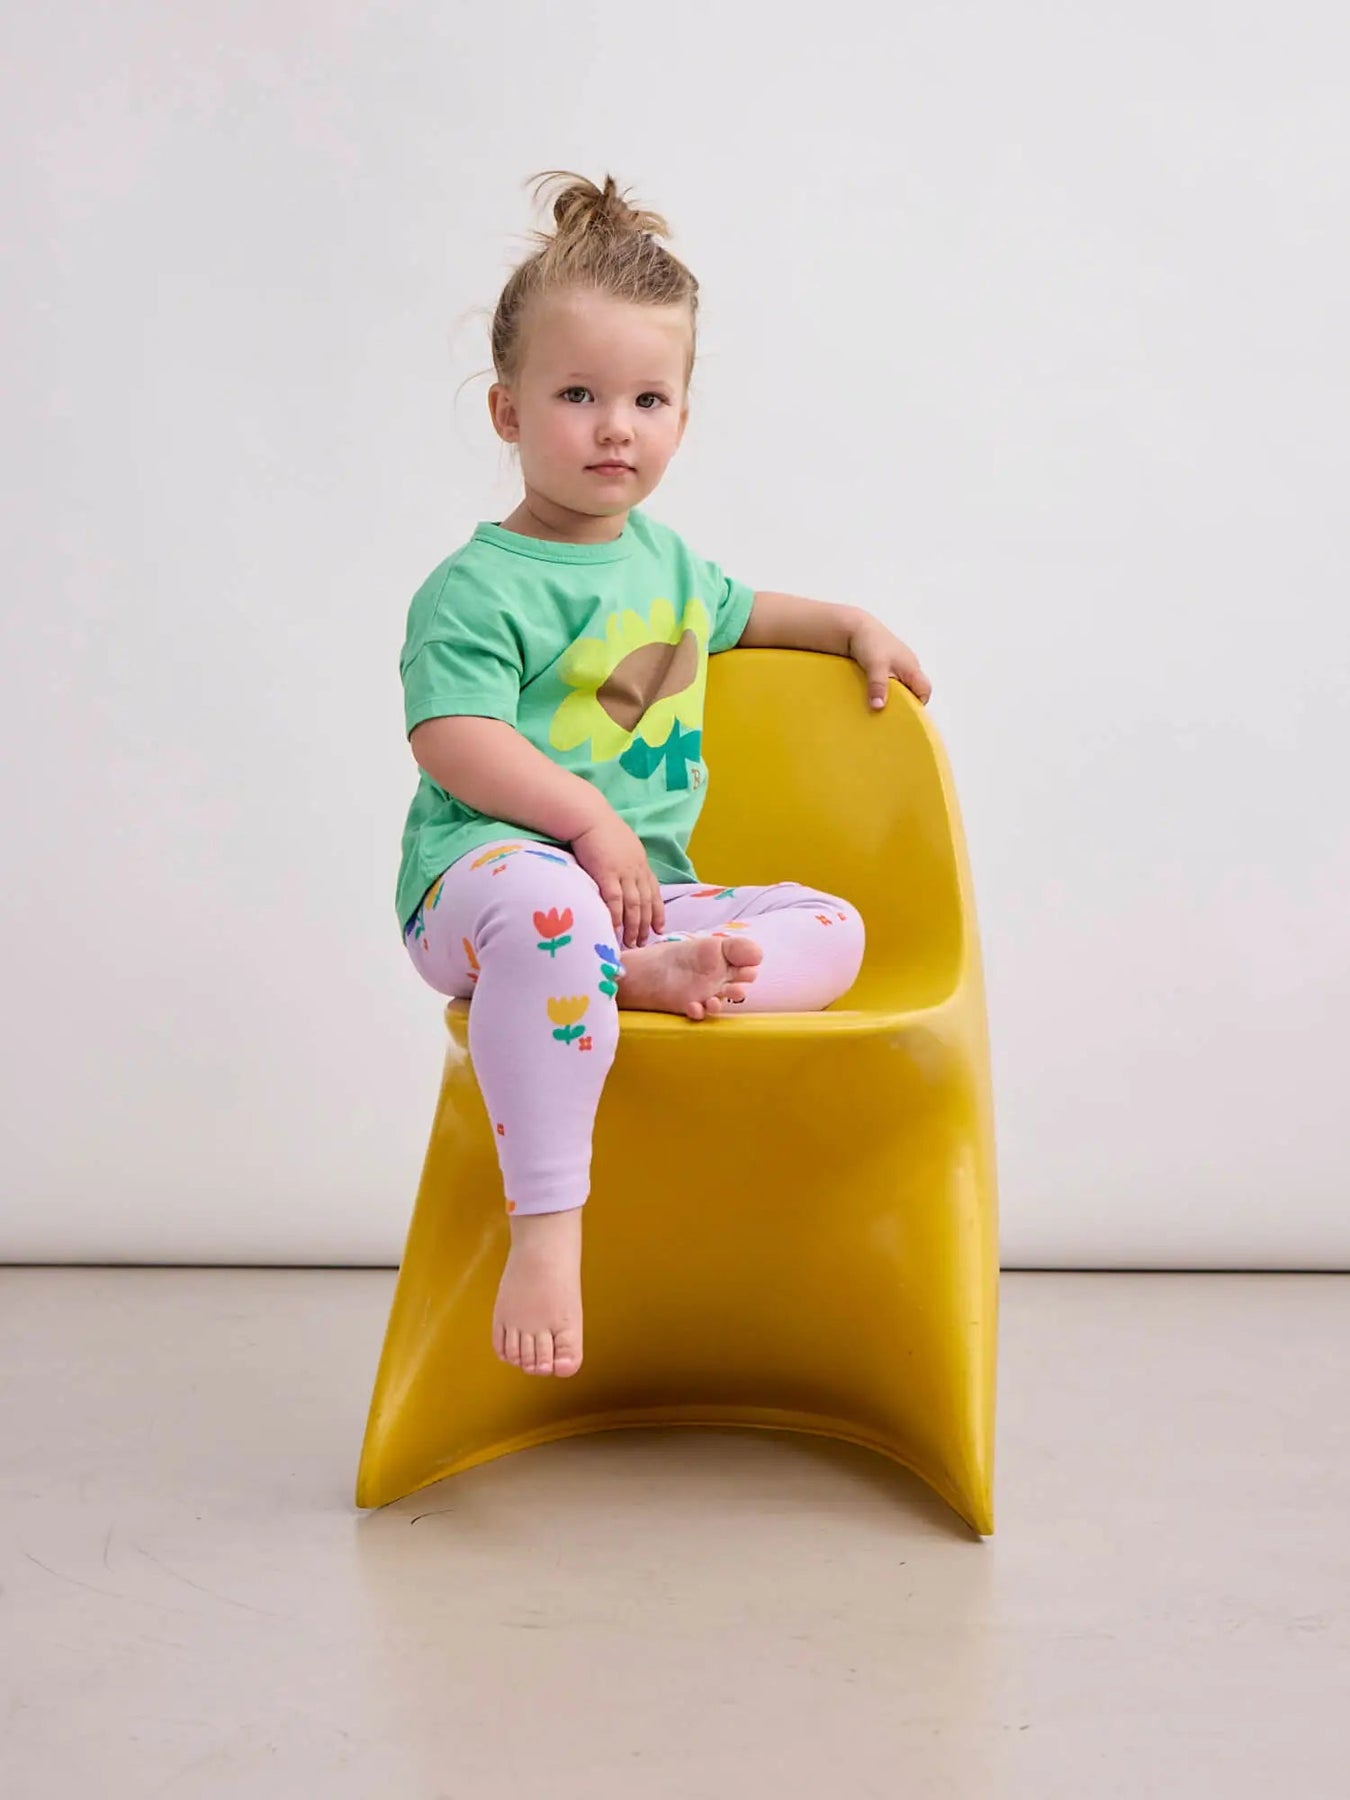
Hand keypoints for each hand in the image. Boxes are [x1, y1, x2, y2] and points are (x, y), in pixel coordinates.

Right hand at [570, 812, 666, 948]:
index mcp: (641, 863)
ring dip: (633, 926)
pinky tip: (615, 929)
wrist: (589, 816)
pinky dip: (617, 916)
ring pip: (633, 906)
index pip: (654, 891)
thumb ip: (625, 861)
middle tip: (644, 943)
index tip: (659, 927)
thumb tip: (622, 872)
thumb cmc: (600, 828)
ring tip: (630, 943)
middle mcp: (636, 870)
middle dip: (645, 925)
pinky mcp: (606, 874)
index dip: (657, 911)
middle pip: (645, 903)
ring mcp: (623, 872)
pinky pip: (615, 900)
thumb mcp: (621, 845)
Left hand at [848, 614, 931, 707]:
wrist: (855, 627)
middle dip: (904, 702)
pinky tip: (872, 693)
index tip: (904, 715)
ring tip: (879, 703)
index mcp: (912, 667)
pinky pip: (890, 681)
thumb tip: (879, 706)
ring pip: (901, 686)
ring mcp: (898, 665)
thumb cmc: (869, 642)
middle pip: (913, 690)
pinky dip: (884, 688)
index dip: (918, 704)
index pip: (924, 691)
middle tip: (889, 713)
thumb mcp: (875, 666)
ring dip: (892, 695)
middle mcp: (908, 666)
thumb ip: (879, 686)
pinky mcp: (886, 665)